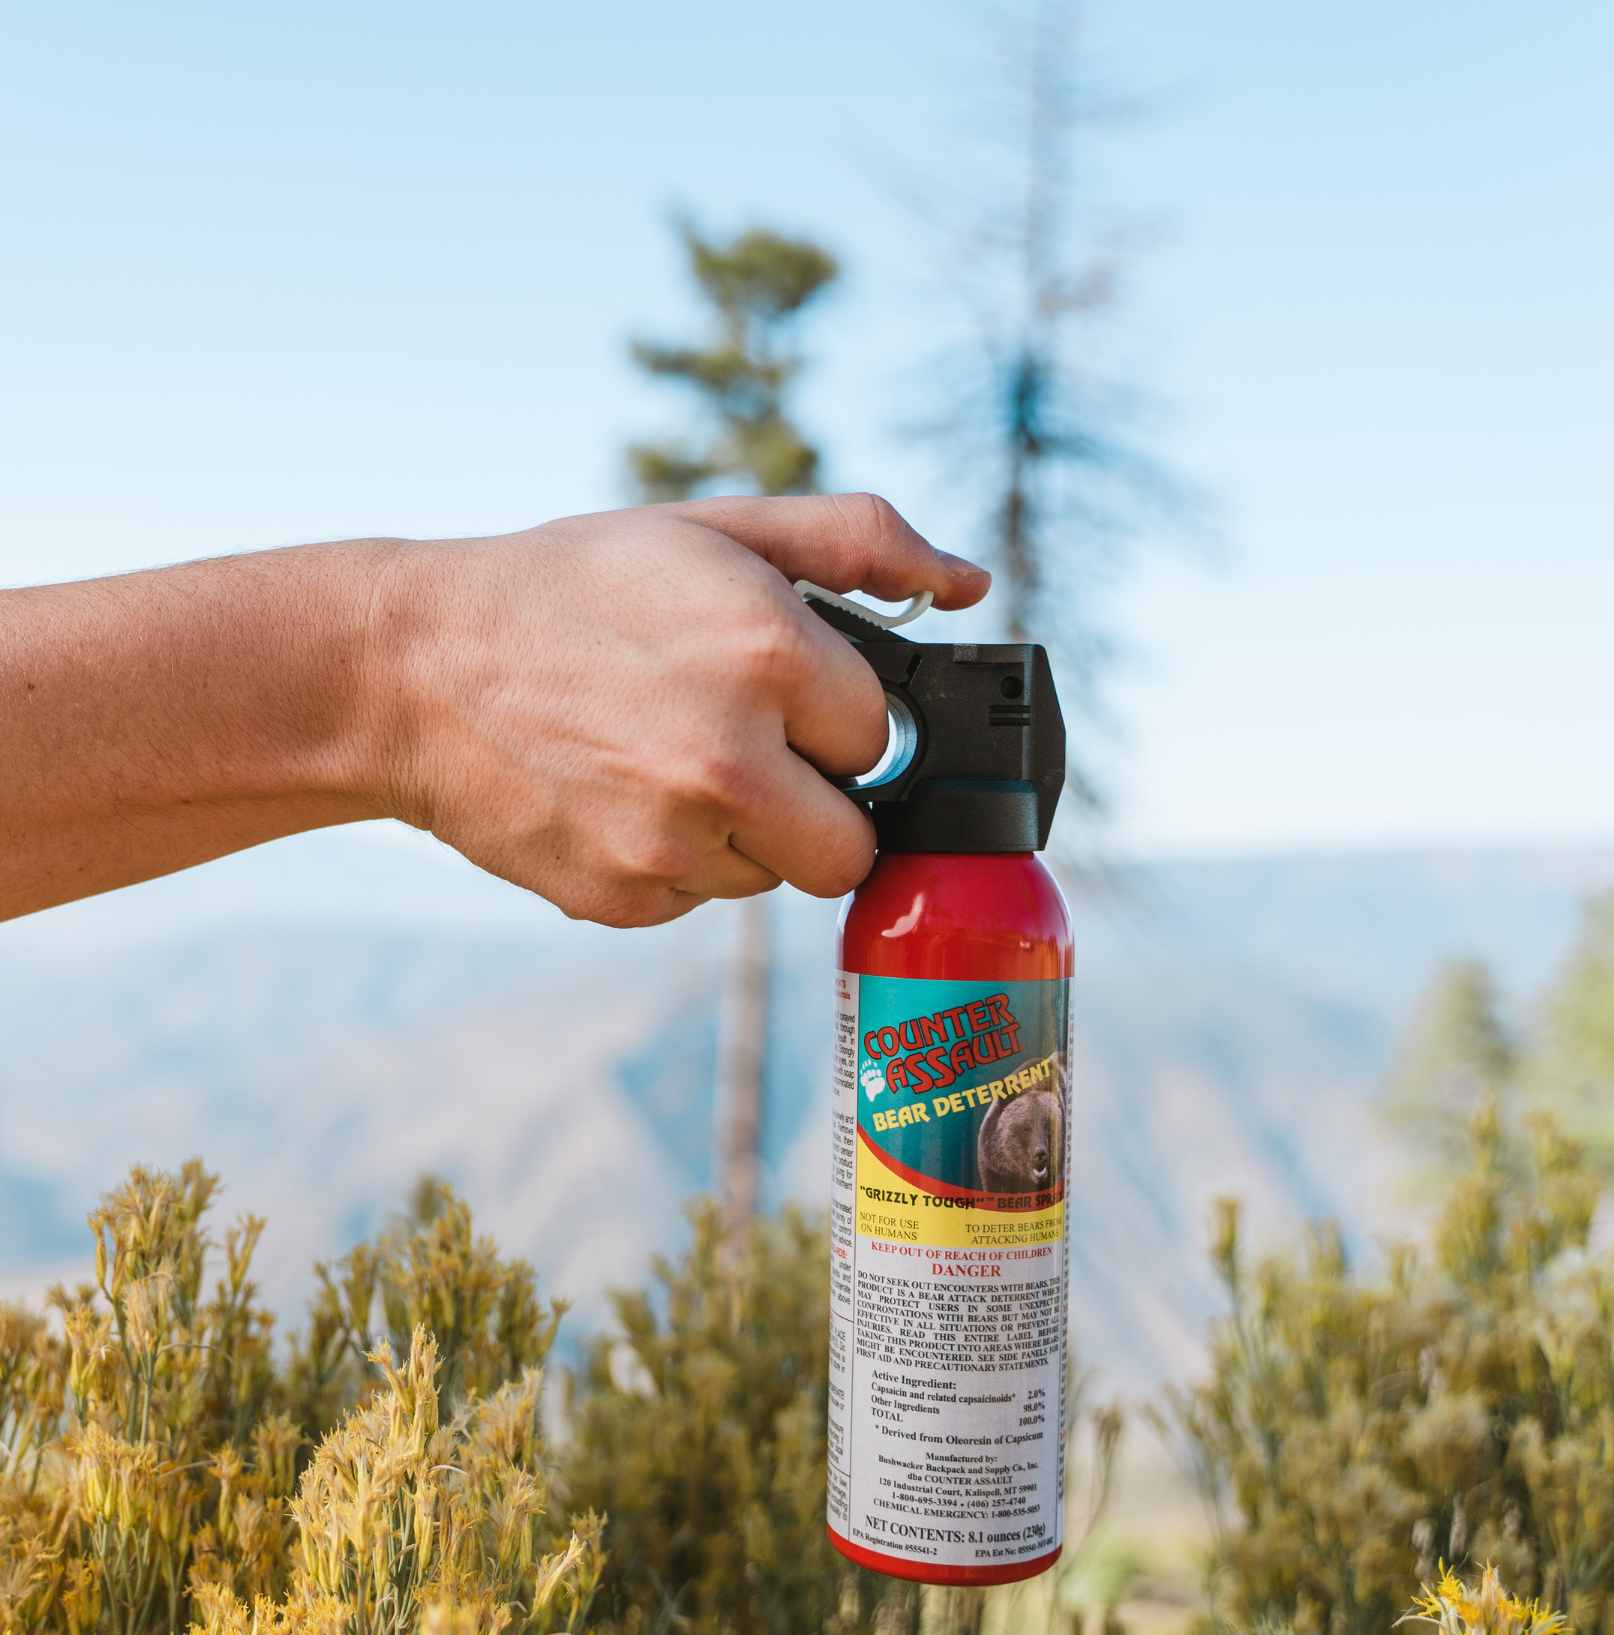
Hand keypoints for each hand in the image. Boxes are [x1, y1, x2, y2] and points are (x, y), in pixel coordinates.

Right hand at [379, 495, 989, 926]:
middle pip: (852, 843)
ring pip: (773, 876)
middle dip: (816, 801)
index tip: (783, 695)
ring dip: (746, 832)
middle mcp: (729, 761)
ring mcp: (673, 844)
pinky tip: (622, 798)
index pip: (880, 734)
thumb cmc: (577, 588)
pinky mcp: (626, 900)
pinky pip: (699, 899)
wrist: (414, 670)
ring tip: (666, 760)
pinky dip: (677, 861)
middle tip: (750, 750)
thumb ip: (860, 540)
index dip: (834, 715)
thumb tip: (971, 585)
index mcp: (769, 655)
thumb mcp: (718, 528)